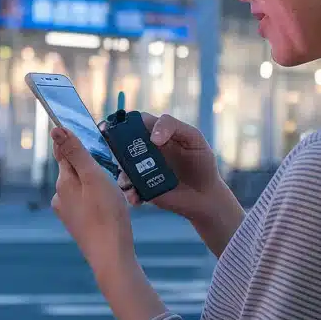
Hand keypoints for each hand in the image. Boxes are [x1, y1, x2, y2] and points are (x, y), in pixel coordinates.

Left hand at [50, 127, 135, 271]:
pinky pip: (85, 199)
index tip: (84, 129)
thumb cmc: (107, 215)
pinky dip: (96, 195)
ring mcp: (68, 211)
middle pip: (73, 167)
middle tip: (110, 159)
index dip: (73, 138)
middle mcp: (61, 196)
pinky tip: (110, 201)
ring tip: (114, 183)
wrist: (112, 256)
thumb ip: (76, 152)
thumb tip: (55, 129)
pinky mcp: (78, 222)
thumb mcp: (94, 177)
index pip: (63, 150)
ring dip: (94, 179)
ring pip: (80, 184)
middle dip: (88, 160)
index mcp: (64, 182)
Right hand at [117, 114, 243, 256]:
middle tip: (114, 154)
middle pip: (121, 145)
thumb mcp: (193, 138)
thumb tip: (152, 138)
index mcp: (156, 134)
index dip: (122, 122)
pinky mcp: (143, 189)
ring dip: (121, 174)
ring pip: (122, 168)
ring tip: (129, 183)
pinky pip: (129, 190)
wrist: (207, 195)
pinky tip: (136, 197)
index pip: (135, 123)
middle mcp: (146, 151)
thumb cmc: (202, 162)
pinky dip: (129, 193)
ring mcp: (143, 171)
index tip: (113, 127)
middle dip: (113, 148)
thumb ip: (173, 127)